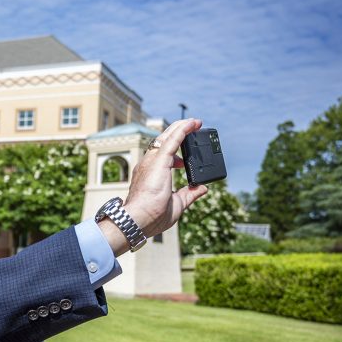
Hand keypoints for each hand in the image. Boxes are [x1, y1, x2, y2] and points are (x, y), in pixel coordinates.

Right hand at [123, 118, 208, 236]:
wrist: (139, 219)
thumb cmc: (152, 216)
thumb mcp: (177, 204)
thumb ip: (189, 194)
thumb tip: (202, 189)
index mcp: (151, 174)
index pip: (163, 155)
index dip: (176, 150)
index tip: (188, 152)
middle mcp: (148, 164)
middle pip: (164, 141)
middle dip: (179, 132)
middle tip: (194, 127)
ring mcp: (152, 161)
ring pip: (167, 137)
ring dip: (181, 127)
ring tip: (195, 122)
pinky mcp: (158, 160)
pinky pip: (173, 140)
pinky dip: (183, 130)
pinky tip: (193, 123)